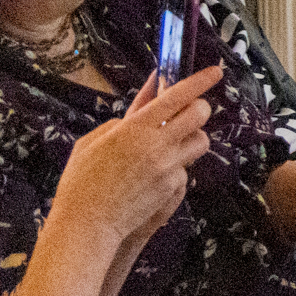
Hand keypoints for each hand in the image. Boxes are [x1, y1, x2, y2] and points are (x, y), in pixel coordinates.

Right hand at [53, 67, 221, 247]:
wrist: (87, 223)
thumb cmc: (81, 183)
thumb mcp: (90, 143)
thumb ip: (117, 124)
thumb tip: (136, 113)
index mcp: (134, 128)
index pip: (177, 96)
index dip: (200, 80)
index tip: (214, 71)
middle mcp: (157, 144)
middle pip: (200, 114)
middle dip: (200, 107)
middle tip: (191, 109)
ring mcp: (168, 166)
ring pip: (200, 141)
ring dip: (192, 138)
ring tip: (172, 144)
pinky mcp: (172, 187)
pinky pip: (186, 169)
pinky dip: (176, 167)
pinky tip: (156, 175)